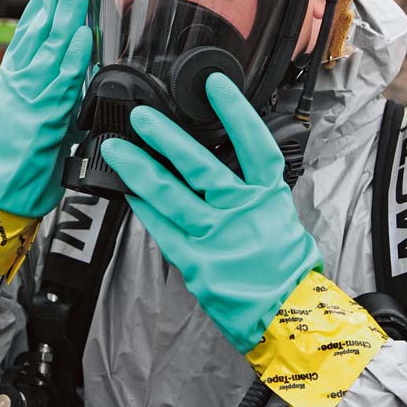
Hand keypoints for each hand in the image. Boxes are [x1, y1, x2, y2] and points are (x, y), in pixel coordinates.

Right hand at [0, 0, 91, 217]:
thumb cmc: (10, 163)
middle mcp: (18, 82)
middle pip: (38, 28)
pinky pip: (62, 83)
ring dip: (67, 13)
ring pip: (48, 47)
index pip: (31, 28)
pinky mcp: (43, 120)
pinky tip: (83, 34)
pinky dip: (73, 57)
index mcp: (13, 78)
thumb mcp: (22, 115)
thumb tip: (68, 69)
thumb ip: (45, 89)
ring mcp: (29, 98)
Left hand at [100, 73, 322, 352]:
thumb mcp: (283, 222)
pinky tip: (127, 191)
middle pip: (200, 166)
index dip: (236, 113)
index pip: (254, 146)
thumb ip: (256, 195)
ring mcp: (216, 238)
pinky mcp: (196, 264)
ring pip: (171, 196)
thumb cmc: (288, 272)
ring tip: (116, 149)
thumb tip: (234, 169)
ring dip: (141, 170)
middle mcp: (241, 213)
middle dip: (167, 139)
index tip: (214, 85)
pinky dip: (144, 209)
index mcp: (268, 199)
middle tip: (141, 117)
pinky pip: (163, 230)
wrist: (290, 320)